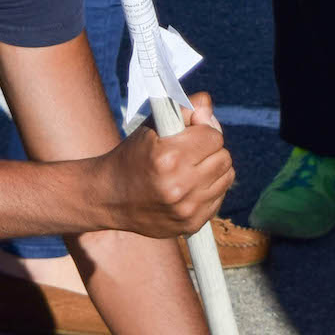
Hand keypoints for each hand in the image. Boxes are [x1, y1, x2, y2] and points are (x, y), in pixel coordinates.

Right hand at [97, 95, 233, 236]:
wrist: (108, 198)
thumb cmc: (132, 156)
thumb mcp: (152, 126)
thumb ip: (185, 109)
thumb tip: (209, 110)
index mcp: (168, 157)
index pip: (214, 137)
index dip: (204, 132)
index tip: (192, 135)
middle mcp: (179, 186)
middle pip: (224, 157)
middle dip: (211, 150)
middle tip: (193, 151)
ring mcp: (186, 209)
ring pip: (227, 177)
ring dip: (214, 169)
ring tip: (192, 168)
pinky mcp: (191, 224)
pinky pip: (219, 198)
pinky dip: (209, 189)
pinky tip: (190, 187)